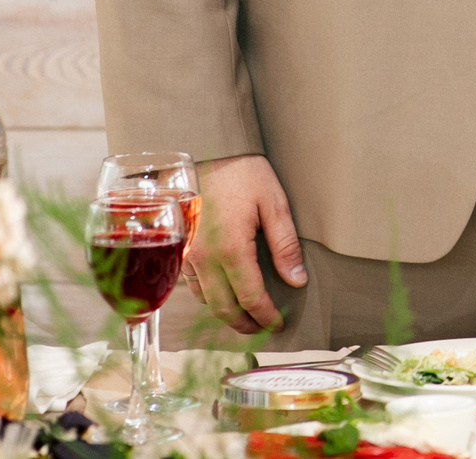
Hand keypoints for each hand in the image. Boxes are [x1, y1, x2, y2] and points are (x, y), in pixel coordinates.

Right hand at [188, 154, 307, 333]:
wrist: (205, 148)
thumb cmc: (242, 172)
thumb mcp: (274, 202)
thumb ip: (285, 244)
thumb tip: (296, 280)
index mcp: (231, 249)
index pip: (250, 298)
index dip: (266, 316)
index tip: (279, 323)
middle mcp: (204, 258)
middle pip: (224, 308)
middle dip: (245, 324)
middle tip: (263, 328)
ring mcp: (187, 254)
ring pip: (205, 300)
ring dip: (225, 313)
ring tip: (246, 315)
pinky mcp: (179, 248)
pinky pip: (191, 283)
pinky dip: (208, 296)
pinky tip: (222, 293)